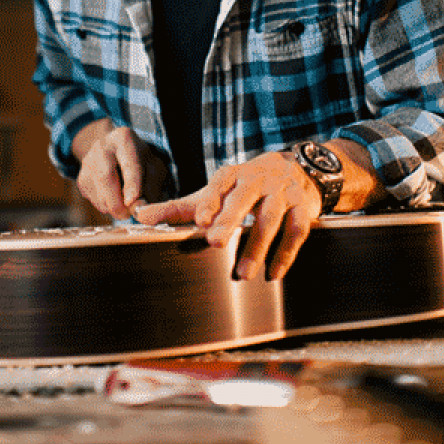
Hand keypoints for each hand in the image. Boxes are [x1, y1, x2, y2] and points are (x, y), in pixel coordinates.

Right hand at [74, 123, 167, 219]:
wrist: (113, 149)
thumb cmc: (138, 160)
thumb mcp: (153, 166)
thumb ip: (152, 186)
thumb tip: (140, 208)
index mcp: (124, 139)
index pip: (128, 163)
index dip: (131, 184)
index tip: (132, 201)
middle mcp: (101, 148)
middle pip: (105, 178)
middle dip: (118, 202)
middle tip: (128, 215)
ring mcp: (87, 163)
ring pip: (99, 195)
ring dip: (114, 207)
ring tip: (125, 201)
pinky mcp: (81, 179)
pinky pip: (94, 201)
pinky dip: (107, 206)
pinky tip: (114, 195)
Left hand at [133, 150, 321, 280]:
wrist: (298, 169)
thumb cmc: (247, 185)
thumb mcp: (215, 191)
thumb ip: (180, 207)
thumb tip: (140, 216)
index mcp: (233, 175)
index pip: (218, 186)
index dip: (210, 201)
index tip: (200, 220)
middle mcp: (258, 180)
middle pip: (244, 199)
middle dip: (230, 219)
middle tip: (216, 242)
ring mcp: (283, 193)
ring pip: (271, 219)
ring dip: (257, 246)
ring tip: (242, 274)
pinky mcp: (304, 208)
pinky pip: (296, 231)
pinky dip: (286, 253)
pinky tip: (274, 274)